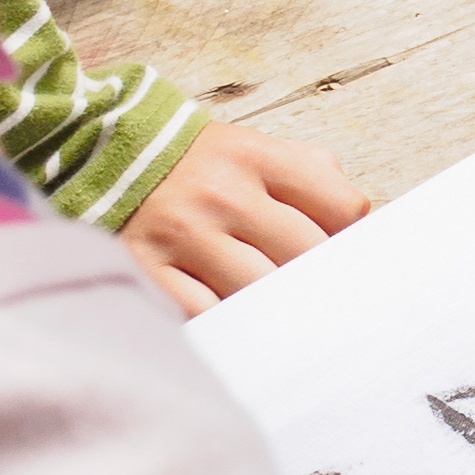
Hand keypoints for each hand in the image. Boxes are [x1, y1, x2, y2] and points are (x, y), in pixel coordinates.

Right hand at [125, 119, 369, 312]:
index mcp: (256, 156)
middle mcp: (220, 192)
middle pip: (305, 255)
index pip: (342, 208)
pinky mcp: (145, 269)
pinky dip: (225, 322)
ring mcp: (181, 234)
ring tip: (278, 315)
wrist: (102, 154)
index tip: (347, 258)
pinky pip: (205, 313)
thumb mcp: (257, 152)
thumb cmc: (200, 166)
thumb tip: (372, 224)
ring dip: (274, 307)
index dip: (352, 240)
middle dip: (319, 280)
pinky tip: (234, 321)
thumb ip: (317, 179)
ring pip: (259, 291)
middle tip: (322, 300)